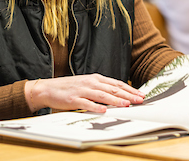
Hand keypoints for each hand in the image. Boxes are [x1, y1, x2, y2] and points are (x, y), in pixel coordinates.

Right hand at [25, 74, 144, 112]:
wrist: (48, 88)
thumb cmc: (69, 88)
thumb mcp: (87, 84)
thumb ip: (101, 89)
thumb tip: (119, 95)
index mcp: (95, 78)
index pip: (116, 84)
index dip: (129, 89)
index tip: (140, 95)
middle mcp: (90, 82)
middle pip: (112, 89)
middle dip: (128, 95)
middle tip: (139, 100)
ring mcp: (82, 90)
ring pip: (102, 95)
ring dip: (115, 100)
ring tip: (126, 104)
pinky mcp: (73, 99)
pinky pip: (86, 103)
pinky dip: (96, 107)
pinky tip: (104, 110)